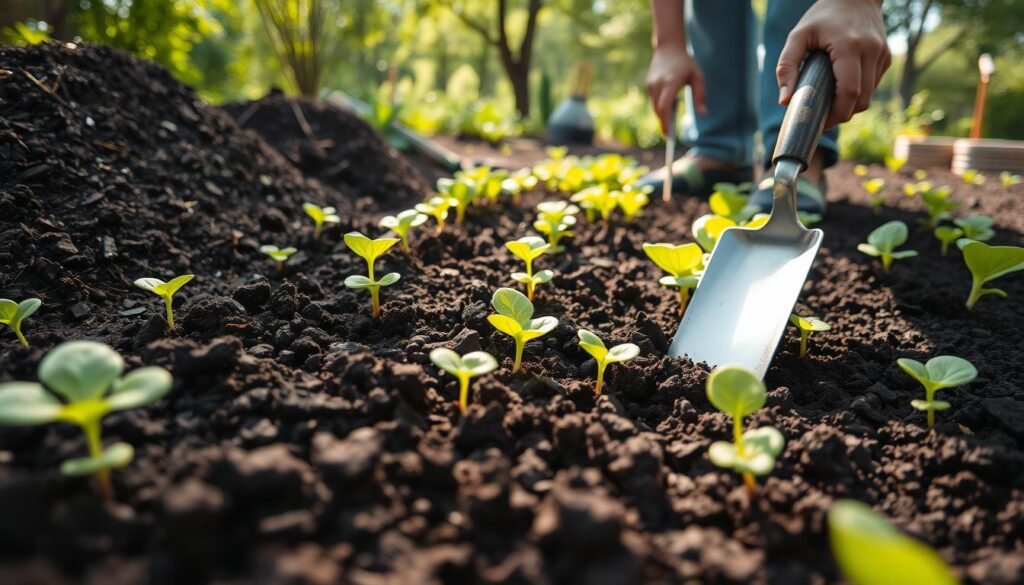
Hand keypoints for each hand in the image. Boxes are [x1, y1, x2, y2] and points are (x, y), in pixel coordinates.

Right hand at [646, 43, 705, 135]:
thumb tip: (704, 113)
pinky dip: (660, 107)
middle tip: (669, 135)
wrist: (668, 46)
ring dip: (662, 115)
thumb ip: (700, 96)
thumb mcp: (698, 77)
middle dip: (663, 123)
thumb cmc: (686, 62)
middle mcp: (657, 84)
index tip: (668, 134)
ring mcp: (651, 84)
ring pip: (655, 106)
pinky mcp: (648, 84)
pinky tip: (668, 110)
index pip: (664, 107)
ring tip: (669, 124)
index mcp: (670, 82)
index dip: (665, 122)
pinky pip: (653, 100)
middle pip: (658, 110)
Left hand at [777, 0, 889, 127]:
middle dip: (842, 114)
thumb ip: (786, 67)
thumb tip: (785, 101)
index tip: (819, 123)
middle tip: (821, 117)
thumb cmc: (821, 16)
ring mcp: (882, 54)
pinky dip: (858, 92)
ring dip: (850, 105)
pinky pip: (873, 85)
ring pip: (869, 96)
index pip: (850, 92)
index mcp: (850, 47)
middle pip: (862, 100)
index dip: (836, 114)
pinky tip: (841, 86)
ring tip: (829, 101)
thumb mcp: (798, 36)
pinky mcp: (886, 57)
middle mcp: (871, 51)